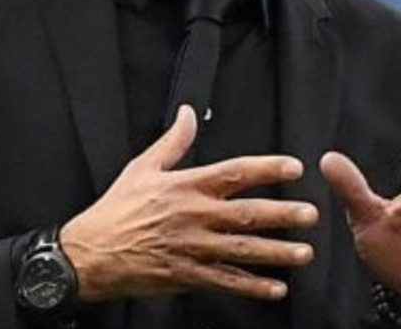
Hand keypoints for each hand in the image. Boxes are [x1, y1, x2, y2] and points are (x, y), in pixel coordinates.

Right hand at [60, 106, 319, 301]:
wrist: (89, 254)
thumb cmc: (115, 210)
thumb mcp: (142, 168)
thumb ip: (173, 141)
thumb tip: (188, 113)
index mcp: (186, 186)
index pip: (234, 173)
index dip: (266, 169)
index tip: (293, 168)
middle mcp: (194, 216)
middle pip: (247, 213)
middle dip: (283, 214)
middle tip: (311, 215)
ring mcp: (192, 248)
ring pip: (243, 250)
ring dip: (277, 253)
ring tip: (304, 253)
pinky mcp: (187, 276)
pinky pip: (226, 281)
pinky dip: (252, 286)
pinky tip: (275, 288)